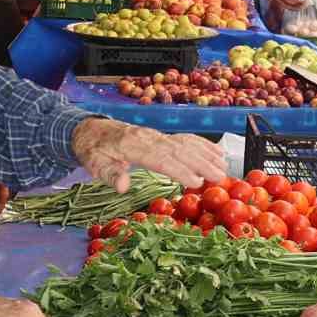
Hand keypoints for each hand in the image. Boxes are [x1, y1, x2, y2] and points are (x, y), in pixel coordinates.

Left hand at [71, 118, 227, 192]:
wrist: (93, 130)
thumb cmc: (95, 150)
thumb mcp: (94, 163)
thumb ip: (109, 174)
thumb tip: (123, 186)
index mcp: (133, 145)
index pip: (161, 159)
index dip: (180, 170)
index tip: (196, 182)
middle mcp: (150, 138)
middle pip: (179, 150)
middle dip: (202, 163)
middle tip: (220, 177)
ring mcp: (158, 135)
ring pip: (186, 143)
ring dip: (207, 155)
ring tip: (224, 167)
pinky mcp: (162, 136)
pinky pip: (185, 138)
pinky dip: (202, 145)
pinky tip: (217, 153)